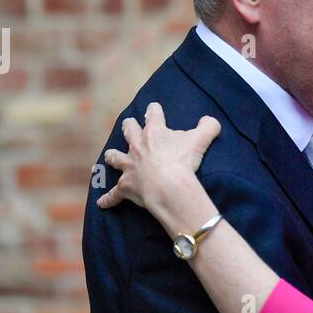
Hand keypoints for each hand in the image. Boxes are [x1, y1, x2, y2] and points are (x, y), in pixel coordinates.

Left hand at [98, 102, 220, 223]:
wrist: (168, 186)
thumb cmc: (183, 161)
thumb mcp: (200, 139)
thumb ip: (207, 127)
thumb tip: (210, 121)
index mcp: (154, 132)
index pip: (153, 115)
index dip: (154, 111)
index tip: (153, 108)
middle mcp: (137, 146)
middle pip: (129, 131)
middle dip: (129, 127)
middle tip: (129, 125)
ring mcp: (129, 166)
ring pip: (115, 158)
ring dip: (113, 157)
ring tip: (110, 156)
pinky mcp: (125, 186)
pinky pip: (114, 194)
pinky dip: (108, 199)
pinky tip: (102, 203)